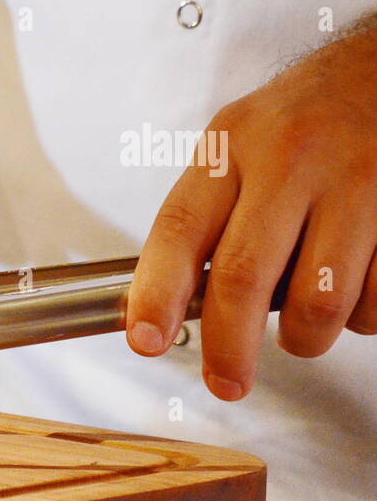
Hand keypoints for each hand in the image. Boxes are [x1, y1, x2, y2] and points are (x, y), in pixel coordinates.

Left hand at [128, 19, 376, 399]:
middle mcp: (292, 160)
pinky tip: (359, 286)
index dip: (156, 294)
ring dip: (307, 337)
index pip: (180, 230)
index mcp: (234, 147)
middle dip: (229, 347)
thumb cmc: (308, 118)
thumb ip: (208, 214)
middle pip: (244, 276)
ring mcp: (358, 181)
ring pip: (320, 301)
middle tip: (226, 381)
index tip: (145, 341)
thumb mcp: (241, 142)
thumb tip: (167, 303)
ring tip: (304, 328)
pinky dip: (365, 314)